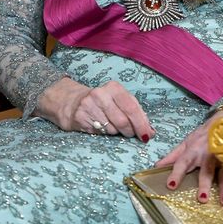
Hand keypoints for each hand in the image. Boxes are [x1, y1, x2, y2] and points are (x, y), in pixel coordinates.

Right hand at [35, 77, 154, 142]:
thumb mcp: (118, 100)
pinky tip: (100, 126)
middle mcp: (101, 94)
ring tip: (111, 125)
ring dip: (116, 132)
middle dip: (130, 131)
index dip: (141, 124)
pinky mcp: (79, 117)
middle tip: (131, 134)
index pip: (131, 108)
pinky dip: (104, 133)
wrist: (72, 102)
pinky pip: (99, 132)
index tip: (147, 135)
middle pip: (123, 121)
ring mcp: (88, 105)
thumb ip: (135, 112)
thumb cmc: (103, 102)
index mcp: (114, 87)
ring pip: (112, 129)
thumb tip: (150, 131)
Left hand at [155, 110, 222, 204]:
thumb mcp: (187, 142)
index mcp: (194, 150)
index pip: (183, 161)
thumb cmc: (204, 134)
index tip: (171, 185)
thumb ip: (173, 156)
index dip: (176, 172)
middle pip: (206, 169)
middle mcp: (210, 152)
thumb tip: (156, 165)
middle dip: (204, 182)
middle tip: (202, 198)